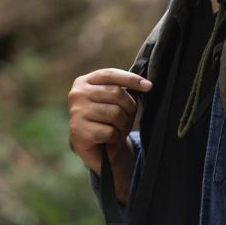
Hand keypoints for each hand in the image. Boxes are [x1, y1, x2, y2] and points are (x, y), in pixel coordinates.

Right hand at [68, 68, 151, 201]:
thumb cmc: (108, 121)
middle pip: (116, 93)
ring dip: (123, 124)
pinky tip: (109, 139)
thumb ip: (122, 90)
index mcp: (84, 82)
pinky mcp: (79, 132)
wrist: (96, 149)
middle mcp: (77, 94)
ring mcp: (76, 113)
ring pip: (115, 113)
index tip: (149, 86)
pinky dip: (115, 137)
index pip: (111, 74)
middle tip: (127, 117)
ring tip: (117, 128)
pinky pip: (110, 131)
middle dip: (129, 107)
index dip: (131, 79)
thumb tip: (146, 85)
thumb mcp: (114, 101)